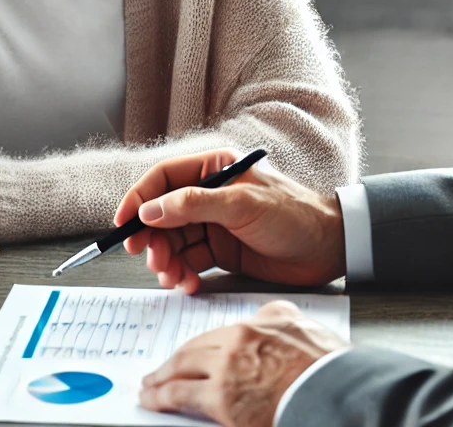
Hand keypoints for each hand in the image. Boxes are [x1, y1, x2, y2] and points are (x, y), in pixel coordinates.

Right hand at [114, 149, 344, 293]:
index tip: (122, 224)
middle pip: (163, 214)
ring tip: (173, 277)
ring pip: (173, 241)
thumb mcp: (242, 205)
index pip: (163, 178)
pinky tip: (189, 284)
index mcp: (214, 168)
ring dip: (166, 260)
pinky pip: (189, 261)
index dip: (138, 198)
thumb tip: (150, 209)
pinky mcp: (221, 251)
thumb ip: (194, 205)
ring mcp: (214, 224)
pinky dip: (183, 274)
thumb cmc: (293, 214)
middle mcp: (209, 194)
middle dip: (152, 238)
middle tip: (151, 259)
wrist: (329, 247)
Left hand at [139, 300, 346, 426]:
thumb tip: (269, 319)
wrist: (333, 393)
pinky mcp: (221, 399)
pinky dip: (161, 396)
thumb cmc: (325, 369)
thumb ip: (279, 320)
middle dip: (172, 361)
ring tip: (149, 386)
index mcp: (255, 324)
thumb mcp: (303, 328)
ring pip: (181, 368)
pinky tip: (152, 400)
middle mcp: (236, 341)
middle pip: (193, 349)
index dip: (196, 348)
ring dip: (161, 378)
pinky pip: (180, 395)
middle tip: (158, 370)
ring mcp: (226, 369)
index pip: (214, 335)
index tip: (188, 354)